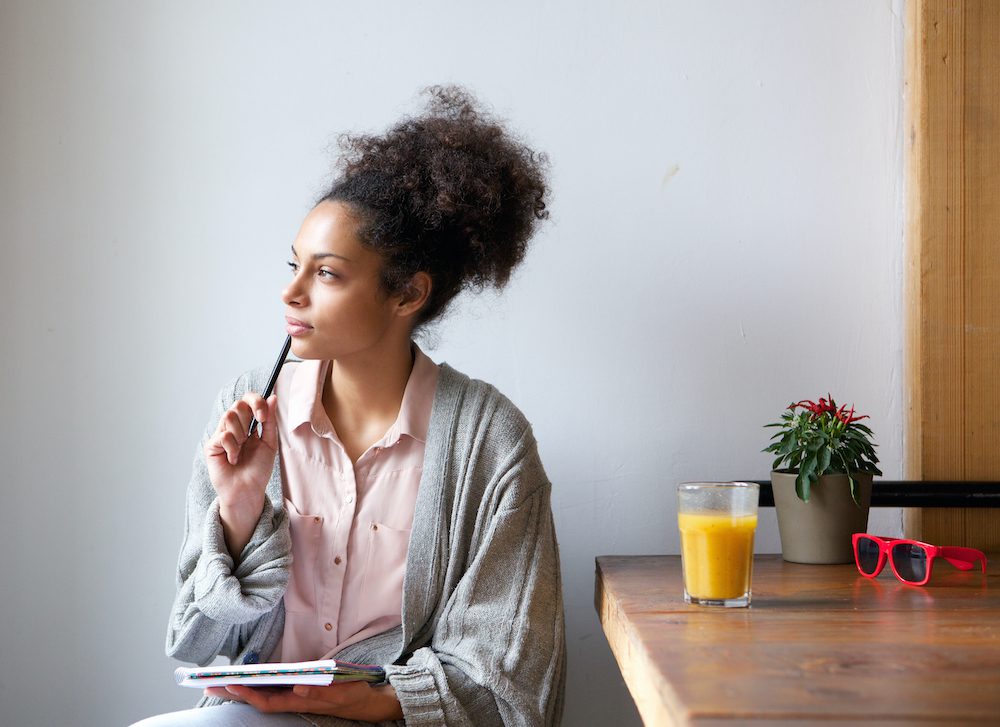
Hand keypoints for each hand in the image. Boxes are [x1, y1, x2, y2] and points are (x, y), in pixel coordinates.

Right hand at [203, 393, 277, 555]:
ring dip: (241, 434)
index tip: (263, 416)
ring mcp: (221, 435)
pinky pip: (223, 435)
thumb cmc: (258, 470)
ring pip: (228, 416)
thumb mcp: (269, 443)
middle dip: (250, 416)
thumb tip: (273, 397)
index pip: (247, 401)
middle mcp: (233, 427)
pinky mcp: (211, 446)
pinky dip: (233, 448)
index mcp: (248, 425)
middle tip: (253, 434)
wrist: (248, 491)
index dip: (256, 401)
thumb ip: (270, 421)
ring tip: (242, 450)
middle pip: (238, 404)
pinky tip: (234, 459)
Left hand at [204, 681, 403, 721]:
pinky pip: (272, 690)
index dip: (248, 694)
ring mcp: (295, 697)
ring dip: (242, 688)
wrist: (366, 701)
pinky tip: (248, 679)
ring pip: (263, 694)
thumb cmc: (353, 695)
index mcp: (300, 702)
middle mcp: (293, 700)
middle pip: (258, 698)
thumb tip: (298, 687)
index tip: (231, 684)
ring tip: (221, 680)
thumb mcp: (341, 692)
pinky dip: (257, 685)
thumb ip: (320, 692)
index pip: (267, 701)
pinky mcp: (299, 691)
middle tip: (209, 683)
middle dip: (235, 691)